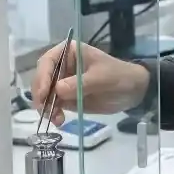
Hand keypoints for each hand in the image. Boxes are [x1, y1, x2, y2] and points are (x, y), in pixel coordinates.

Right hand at [31, 40, 149, 124]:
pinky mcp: (66, 97)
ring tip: (57, 119)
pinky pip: (53, 105)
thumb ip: (80, 83)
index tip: (44, 93)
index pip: (47, 62)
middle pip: (41, 79)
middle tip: (45, 110)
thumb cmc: (119, 76)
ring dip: (46, 107)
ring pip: (44, 94)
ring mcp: (62, 82)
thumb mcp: (102, 78)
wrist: (133, 91)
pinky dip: (53, 113)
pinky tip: (60, 121)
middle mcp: (62, 65)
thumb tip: (57, 90)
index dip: (42, 77)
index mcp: (69, 52)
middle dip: (41, 95)